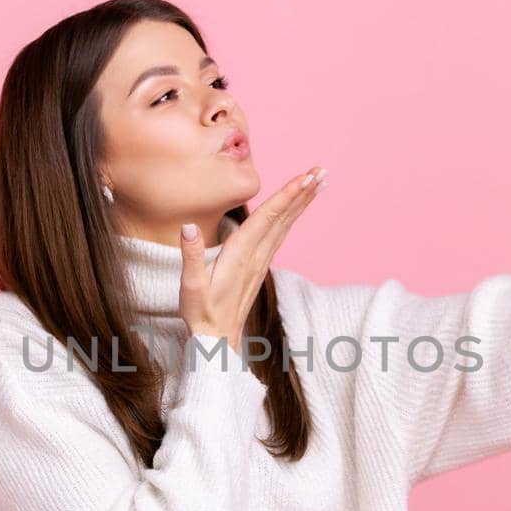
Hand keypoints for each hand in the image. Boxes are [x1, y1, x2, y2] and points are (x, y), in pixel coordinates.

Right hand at [179, 166, 326, 353]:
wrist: (217, 340)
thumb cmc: (201, 313)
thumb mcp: (190, 286)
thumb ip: (190, 255)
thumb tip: (188, 226)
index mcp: (240, 255)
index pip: (267, 218)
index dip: (286, 196)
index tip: (305, 178)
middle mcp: (256, 256)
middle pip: (283, 218)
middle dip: (302, 192)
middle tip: (321, 170)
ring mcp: (261, 262)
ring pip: (285, 225)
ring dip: (302, 202)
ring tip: (318, 182)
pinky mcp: (260, 267)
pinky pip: (280, 236)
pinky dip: (292, 217)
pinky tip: (298, 208)